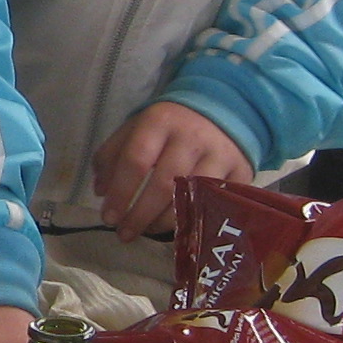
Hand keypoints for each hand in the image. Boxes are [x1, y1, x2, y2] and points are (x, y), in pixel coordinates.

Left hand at [93, 100, 253, 243]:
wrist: (225, 109)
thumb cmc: (171, 126)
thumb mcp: (138, 127)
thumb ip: (113, 155)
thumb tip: (101, 192)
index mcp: (160, 122)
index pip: (135, 161)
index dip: (120, 193)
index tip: (109, 217)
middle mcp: (191, 137)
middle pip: (164, 185)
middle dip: (140, 215)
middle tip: (124, 234)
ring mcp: (219, 155)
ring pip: (190, 198)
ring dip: (164, 222)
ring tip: (147, 231)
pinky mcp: (241, 171)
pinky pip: (215, 204)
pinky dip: (195, 220)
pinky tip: (179, 229)